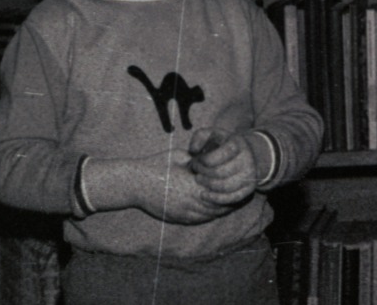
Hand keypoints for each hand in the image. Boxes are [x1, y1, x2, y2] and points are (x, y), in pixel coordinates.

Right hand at [100, 148, 230, 225]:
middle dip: (230, 202)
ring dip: (220, 210)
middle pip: (218, 206)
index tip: (240, 184)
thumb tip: (210, 158)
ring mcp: (183, 212)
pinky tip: (213, 210)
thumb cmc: (157, 165)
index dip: (232, 189)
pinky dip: (208, 215)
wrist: (135, 183)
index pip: (220, 191)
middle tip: (241, 196)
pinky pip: (198, 220)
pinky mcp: (177, 218)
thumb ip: (197, 159)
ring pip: (209, 215)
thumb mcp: (180, 156)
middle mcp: (191, 201)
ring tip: (230, 204)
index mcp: (193, 184)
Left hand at [186, 128, 259, 207]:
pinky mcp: (249, 188)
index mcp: (236, 143)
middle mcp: (246, 158)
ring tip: (200, 181)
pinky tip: (205, 195)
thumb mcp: (211, 134)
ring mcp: (250, 174)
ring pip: (225, 187)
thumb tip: (193, 150)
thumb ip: (199, 137)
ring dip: (208, 187)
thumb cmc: (223, 144)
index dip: (201, 162)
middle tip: (196, 173)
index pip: (215, 158)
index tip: (195, 162)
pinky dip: (216, 199)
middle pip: (219, 173)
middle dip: (203, 175)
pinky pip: (232, 198)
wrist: (246, 153)